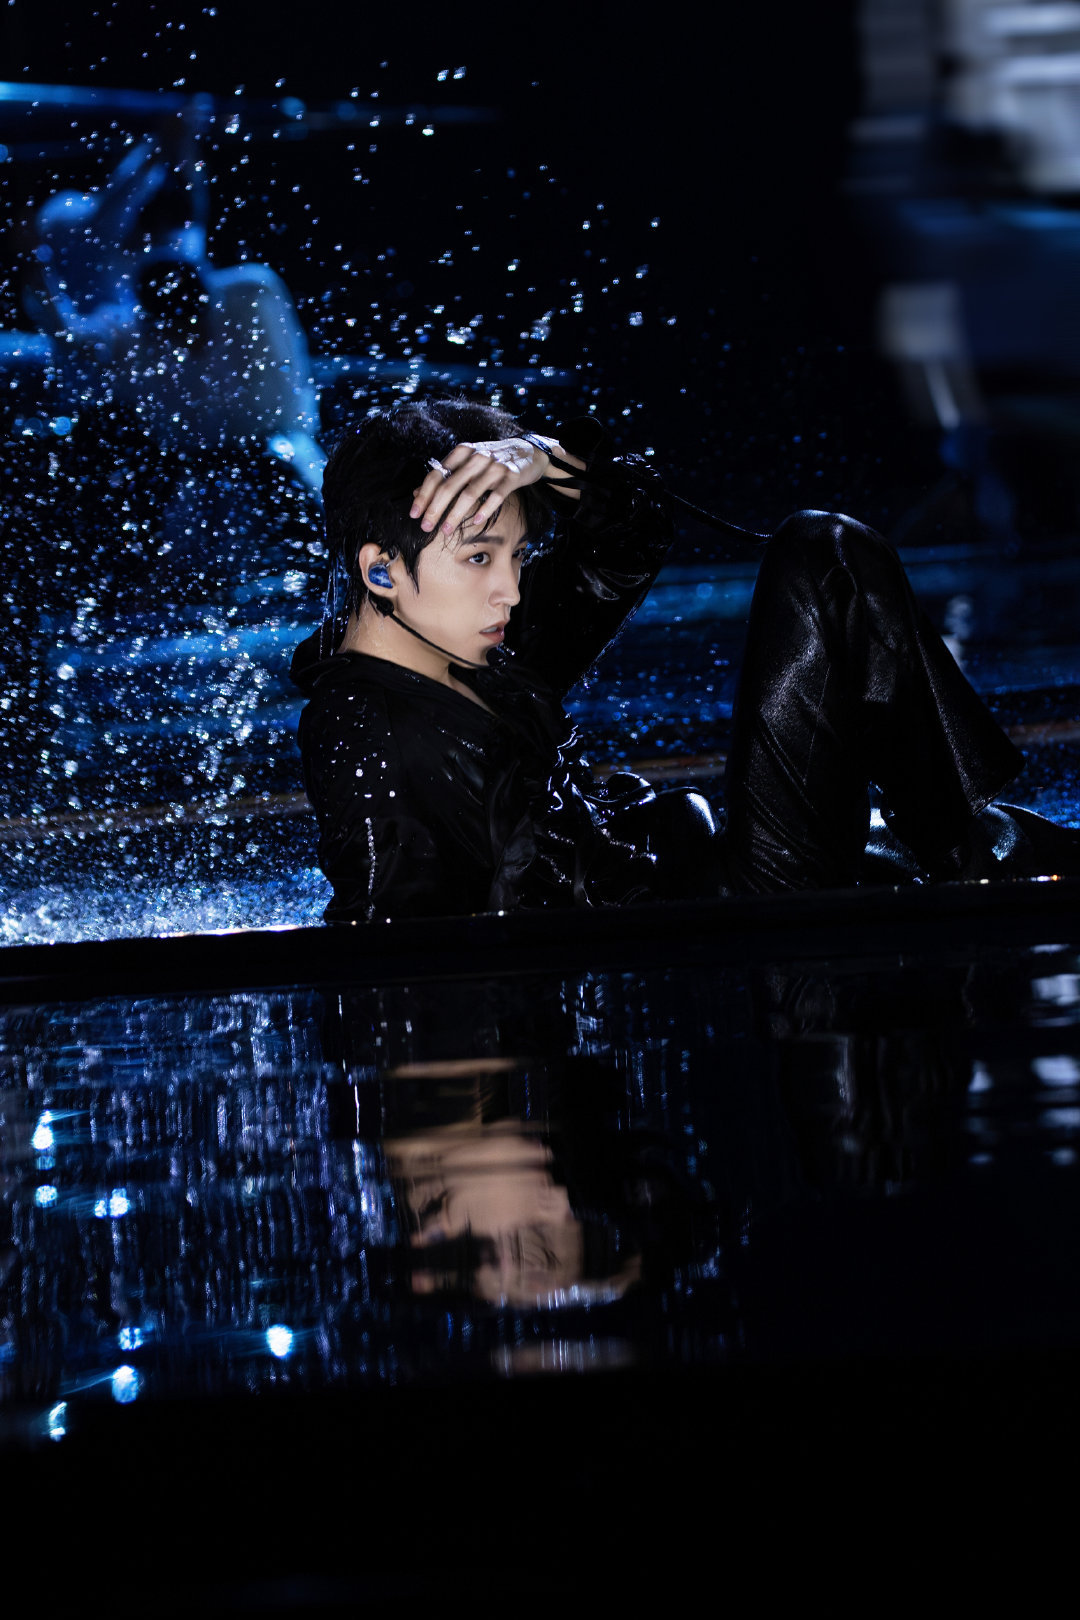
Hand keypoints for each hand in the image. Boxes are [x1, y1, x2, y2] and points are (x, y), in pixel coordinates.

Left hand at [410, 436, 580, 535]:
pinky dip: (485, 510)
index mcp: (462, 452)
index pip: (437, 475)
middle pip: (450, 485)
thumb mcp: (468, 462)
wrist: (529, 451)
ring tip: (446, 531)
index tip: (414, 514)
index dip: (423, 495)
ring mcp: (495, 466)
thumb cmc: (494, 460)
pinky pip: (496, 495)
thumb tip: (417, 494)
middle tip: (426, 527)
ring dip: (456, 514)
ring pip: (470, 493)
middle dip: (435, 508)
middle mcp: (476, 457)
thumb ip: (446, 476)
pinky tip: (476, 521)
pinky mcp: (511, 476)